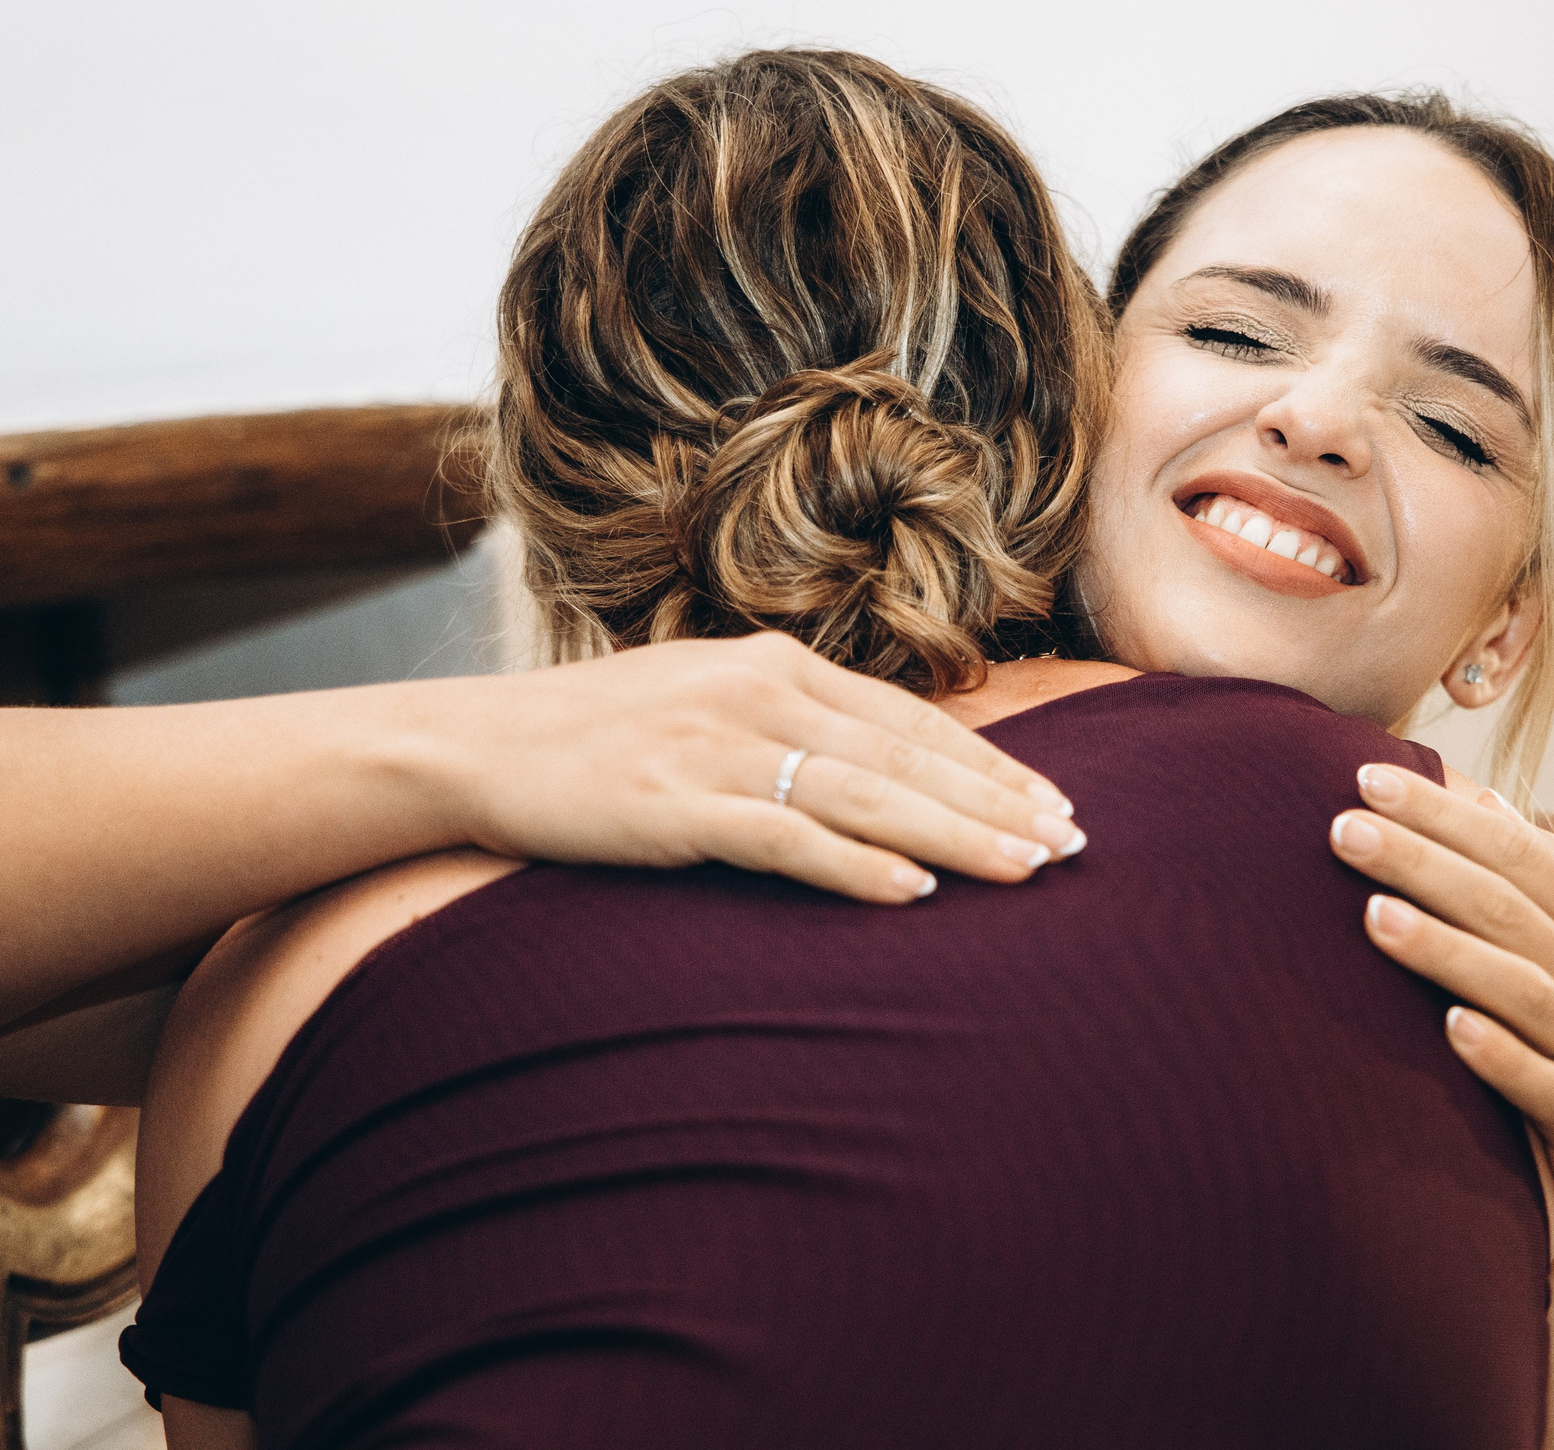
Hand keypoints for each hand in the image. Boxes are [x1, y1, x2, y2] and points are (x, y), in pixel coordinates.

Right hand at [427, 633, 1084, 903]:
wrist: (478, 746)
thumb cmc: (596, 737)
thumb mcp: (705, 703)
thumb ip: (789, 725)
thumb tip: (875, 772)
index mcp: (775, 663)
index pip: (910, 720)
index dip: (992, 763)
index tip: (1056, 802)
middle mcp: (760, 693)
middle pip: (907, 757)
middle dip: (1000, 803)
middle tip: (1075, 844)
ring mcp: (719, 746)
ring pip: (867, 795)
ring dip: (957, 835)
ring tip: (1027, 869)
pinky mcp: (678, 802)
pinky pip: (787, 837)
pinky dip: (855, 864)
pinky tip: (913, 891)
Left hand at [1329, 766, 1553, 1260]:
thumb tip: (1488, 805)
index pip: (1519, 854)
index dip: (1445, 815)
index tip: (1369, 778)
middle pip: (1508, 907)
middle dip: (1423, 861)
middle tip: (1341, 826)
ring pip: (1522, 989)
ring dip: (1446, 950)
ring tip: (1372, 915)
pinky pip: (1547, 1087)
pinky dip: (1500, 1056)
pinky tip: (1449, 1029)